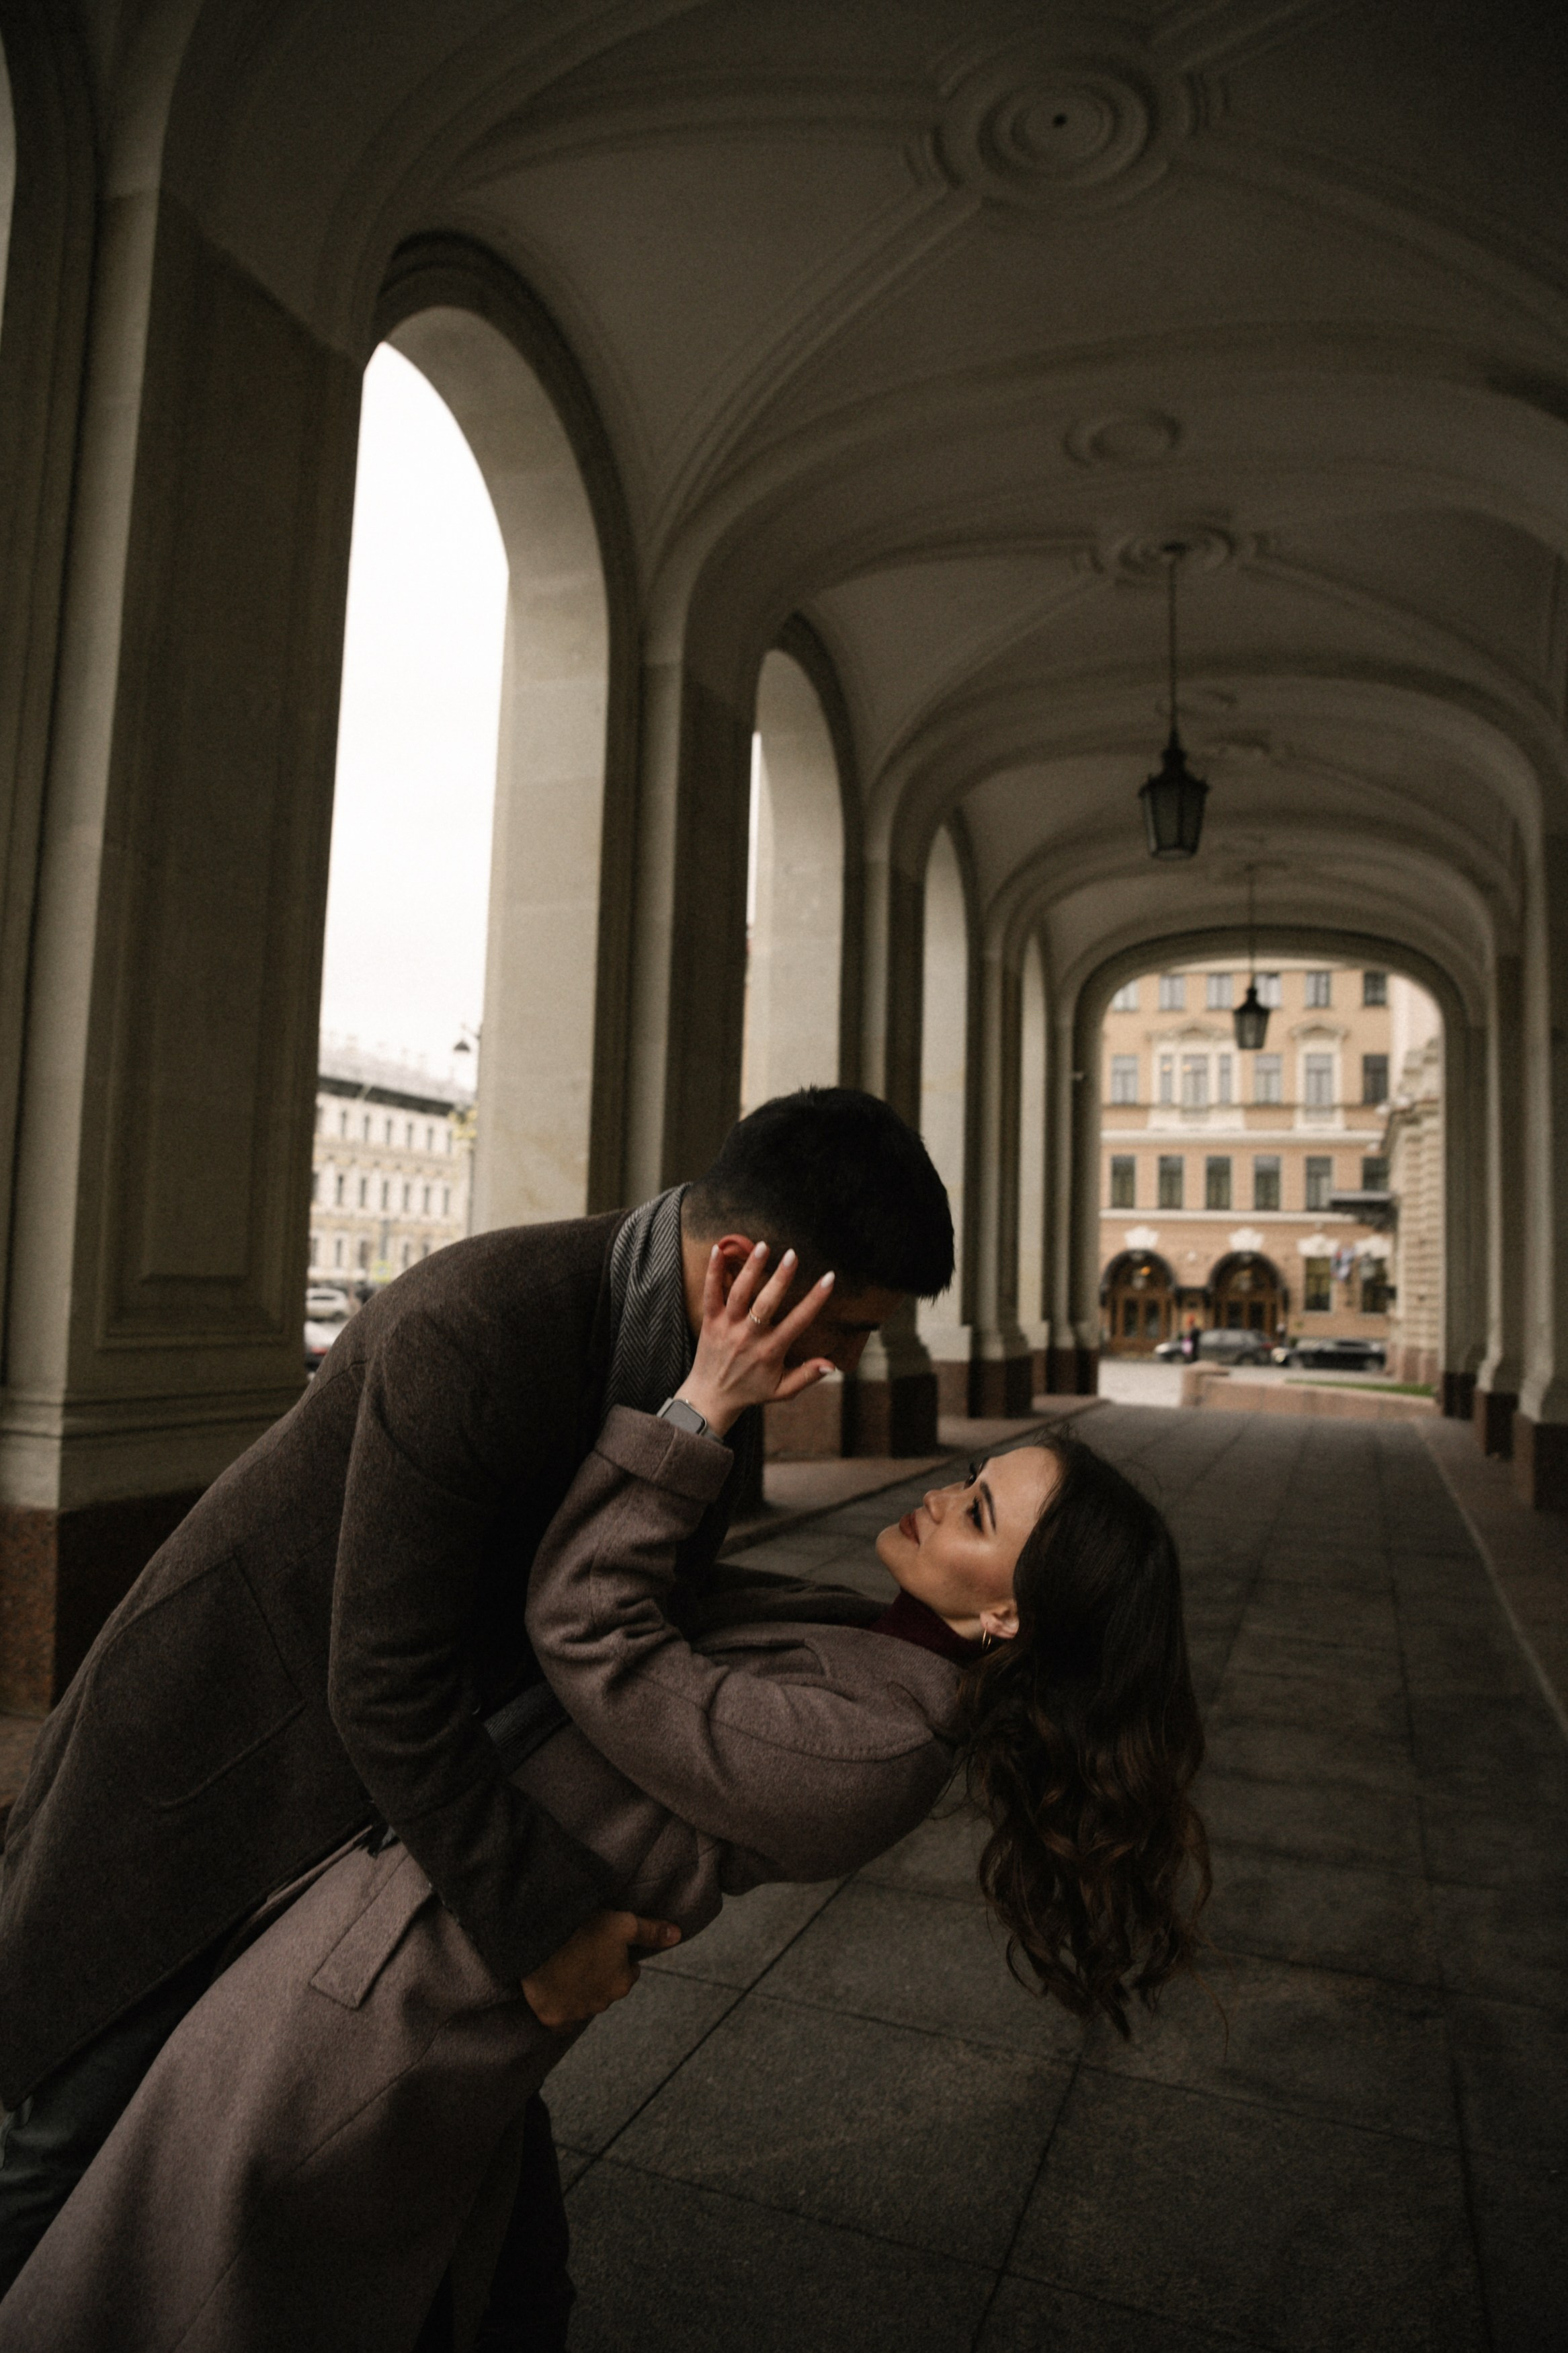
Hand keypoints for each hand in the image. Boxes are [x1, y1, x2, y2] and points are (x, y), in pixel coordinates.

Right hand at [520, 1909, 680, 2030]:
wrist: (541, 1944)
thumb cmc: (585, 1930)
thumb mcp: (623, 1924)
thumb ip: (651, 1931)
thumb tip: (679, 1934)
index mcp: (622, 1983)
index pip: (629, 1972)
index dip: (619, 1957)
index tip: (605, 1944)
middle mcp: (603, 2004)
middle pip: (607, 1988)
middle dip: (601, 1975)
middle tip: (585, 1953)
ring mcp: (577, 2014)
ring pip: (585, 2003)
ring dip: (580, 1989)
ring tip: (566, 1966)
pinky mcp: (553, 2019)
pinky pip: (562, 2020)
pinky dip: (560, 2007)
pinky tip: (553, 1990)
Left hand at [676, 1244, 835, 1436]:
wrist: (710, 1397)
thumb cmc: (751, 1391)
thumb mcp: (782, 1390)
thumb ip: (807, 1376)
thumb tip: (832, 1365)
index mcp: (770, 1351)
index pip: (798, 1321)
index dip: (815, 1299)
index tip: (829, 1278)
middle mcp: (749, 1337)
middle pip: (766, 1303)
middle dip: (780, 1278)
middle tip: (793, 1254)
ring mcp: (727, 1327)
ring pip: (739, 1293)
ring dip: (751, 1268)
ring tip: (763, 1246)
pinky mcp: (710, 1321)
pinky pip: (710, 1293)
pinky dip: (713, 1272)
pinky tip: (718, 1249)